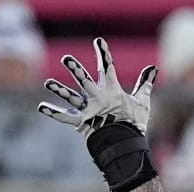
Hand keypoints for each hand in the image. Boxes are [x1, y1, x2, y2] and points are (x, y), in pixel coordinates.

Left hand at [38, 37, 156, 136]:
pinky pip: (65, 118)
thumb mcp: (142, 102)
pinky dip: (53, 113)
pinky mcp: (81, 123)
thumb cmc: (134, 124)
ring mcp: (88, 111)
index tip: (98, 42)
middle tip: (66, 59)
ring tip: (48, 83)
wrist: (126, 146)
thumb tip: (152, 68)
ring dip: (59, 90)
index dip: (103, 54)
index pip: (108, 68)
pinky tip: (41, 106)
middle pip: (85, 81)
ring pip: (72, 98)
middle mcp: (98, 99)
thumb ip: (145, 84)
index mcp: (113, 92)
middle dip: (75, 69)